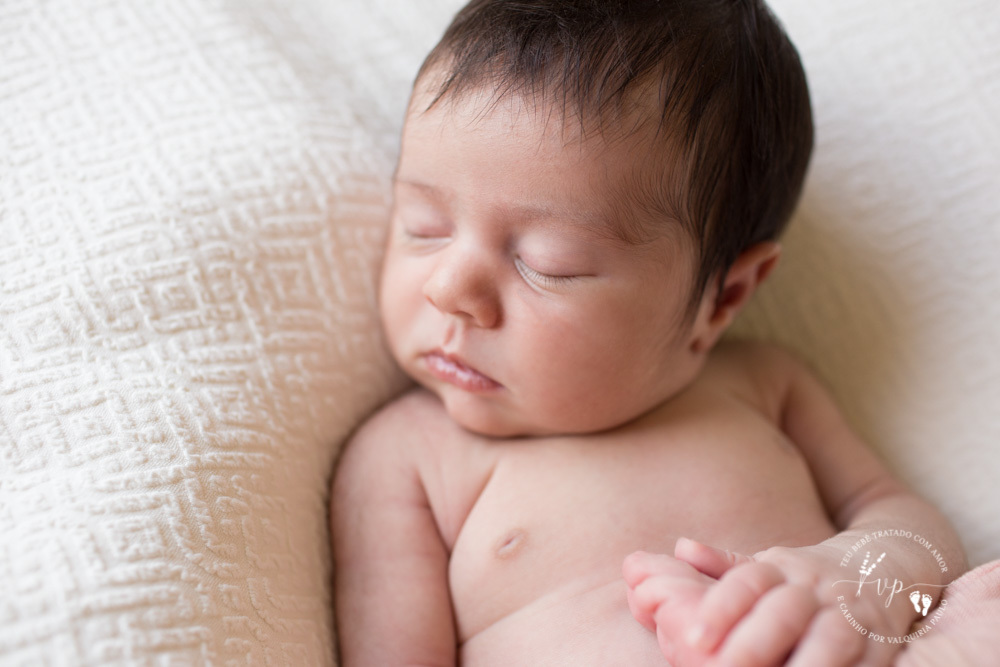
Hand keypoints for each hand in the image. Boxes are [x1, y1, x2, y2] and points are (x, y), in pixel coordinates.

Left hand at [624, 538, 916, 665]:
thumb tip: (681, 548)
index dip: (719, 609)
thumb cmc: (806, 576)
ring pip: (831, 638)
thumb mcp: (768, 564)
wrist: (884, 565)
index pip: (747, 582)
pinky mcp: (884, 642)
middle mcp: (815, 588)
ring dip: (806, 666)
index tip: (692, 639)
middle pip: (784, 611)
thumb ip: (723, 565)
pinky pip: (870, 663)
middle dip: (754, 642)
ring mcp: (852, 613)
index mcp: (781, 568)